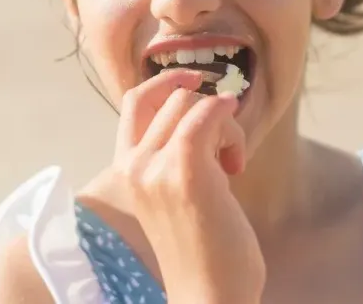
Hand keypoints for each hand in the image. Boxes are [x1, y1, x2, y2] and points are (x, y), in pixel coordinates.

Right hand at [113, 69, 265, 303]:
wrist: (209, 295)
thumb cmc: (201, 248)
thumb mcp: (173, 193)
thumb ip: (173, 154)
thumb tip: (202, 107)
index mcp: (126, 169)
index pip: (135, 100)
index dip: (168, 81)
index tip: (199, 83)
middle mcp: (134, 165)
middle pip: (173, 97)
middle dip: (209, 113)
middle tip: (226, 155)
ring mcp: (156, 168)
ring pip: (194, 103)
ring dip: (224, 124)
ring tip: (230, 166)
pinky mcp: (185, 172)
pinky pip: (208, 114)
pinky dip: (228, 119)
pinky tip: (236, 157)